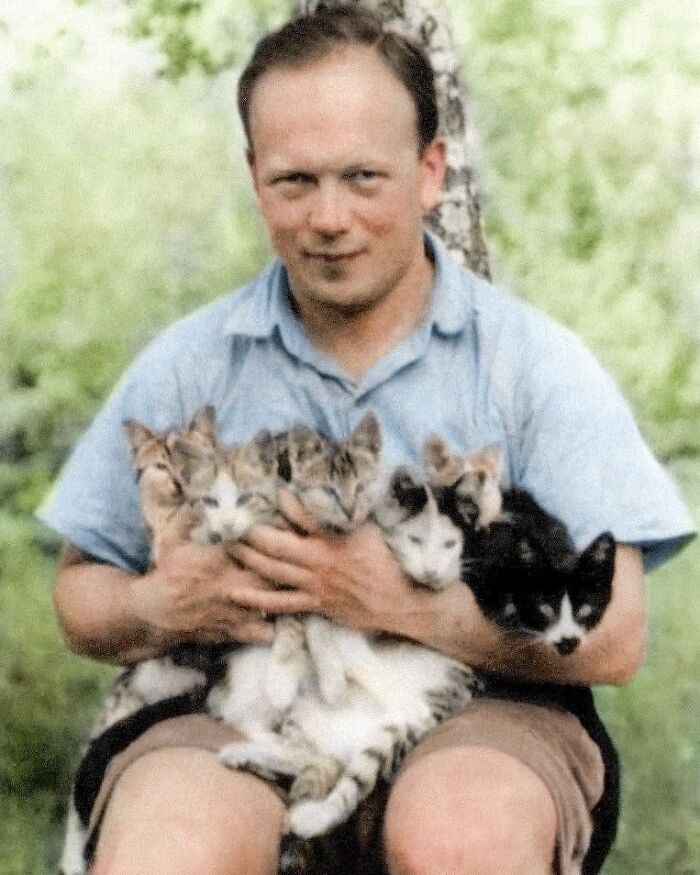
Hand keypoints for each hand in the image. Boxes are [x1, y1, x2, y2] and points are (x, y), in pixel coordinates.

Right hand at [131, 532, 317, 647]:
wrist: (155, 613)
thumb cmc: (166, 574)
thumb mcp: (175, 539)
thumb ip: (192, 517)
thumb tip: (201, 497)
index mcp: (221, 559)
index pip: (258, 544)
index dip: (280, 535)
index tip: (294, 528)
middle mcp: (234, 585)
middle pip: (275, 574)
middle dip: (293, 565)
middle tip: (308, 557)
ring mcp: (237, 611)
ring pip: (276, 603)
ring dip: (291, 595)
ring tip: (306, 586)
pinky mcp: (236, 631)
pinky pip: (266, 633)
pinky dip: (278, 626)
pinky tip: (287, 617)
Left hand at [227, 491, 433, 635]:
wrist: (402, 599)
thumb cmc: (388, 559)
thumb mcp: (366, 528)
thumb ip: (337, 515)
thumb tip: (311, 497)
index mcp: (332, 538)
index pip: (298, 516)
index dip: (277, 504)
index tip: (259, 493)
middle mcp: (318, 562)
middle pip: (274, 545)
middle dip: (249, 532)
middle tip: (229, 521)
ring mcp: (315, 585)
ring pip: (272, 572)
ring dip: (248, 559)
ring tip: (228, 547)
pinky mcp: (316, 604)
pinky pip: (282, 603)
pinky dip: (259, 599)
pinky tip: (238, 594)